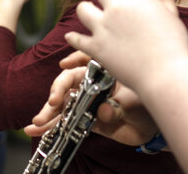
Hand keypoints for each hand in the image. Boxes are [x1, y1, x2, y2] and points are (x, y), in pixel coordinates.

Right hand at [25, 51, 157, 145]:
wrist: (152, 127)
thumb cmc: (148, 104)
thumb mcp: (136, 102)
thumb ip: (118, 106)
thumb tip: (103, 112)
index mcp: (105, 70)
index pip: (85, 59)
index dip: (74, 59)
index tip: (65, 64)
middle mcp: (92, 83)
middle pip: (69, 81)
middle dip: (58, 90)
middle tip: (54, 101)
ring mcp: (86, 100)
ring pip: (63, 102)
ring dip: (49, 110)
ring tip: (37, 122)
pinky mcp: (84, 118)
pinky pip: (65, 120)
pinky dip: (50, 124)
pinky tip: (35, 128)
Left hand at [64, 0, 187, 92]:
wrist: (166, 76)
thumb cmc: (175, 49)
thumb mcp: (173, 19)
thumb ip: (166, 2)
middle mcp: (119, 7)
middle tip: (109, 0)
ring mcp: (105, 27)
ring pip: (82, 8)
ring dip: (88, 12)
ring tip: (94, 18)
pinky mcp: (96, 47)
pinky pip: (76, 39)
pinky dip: (74, 39)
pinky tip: (74, 37)